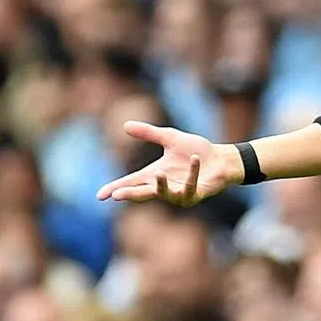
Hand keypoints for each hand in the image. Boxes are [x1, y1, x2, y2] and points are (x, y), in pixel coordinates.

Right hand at [96, 121, 241, 205]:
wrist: (220, 159)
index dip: (116, 188)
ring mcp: (179, 193)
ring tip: (157, 174)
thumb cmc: (195, 151)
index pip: (131, 182)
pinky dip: (192, 171)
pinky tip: (193, 159)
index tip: (100, 195)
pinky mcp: (195, 194)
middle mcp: (165, 187)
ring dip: (161, 185)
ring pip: (166, 194)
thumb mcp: (170, 138)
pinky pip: (191, 184)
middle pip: (143, 193)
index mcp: (155, 175)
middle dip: (130, 194)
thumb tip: (125, 125)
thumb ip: (149, 133)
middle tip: (117, 195)